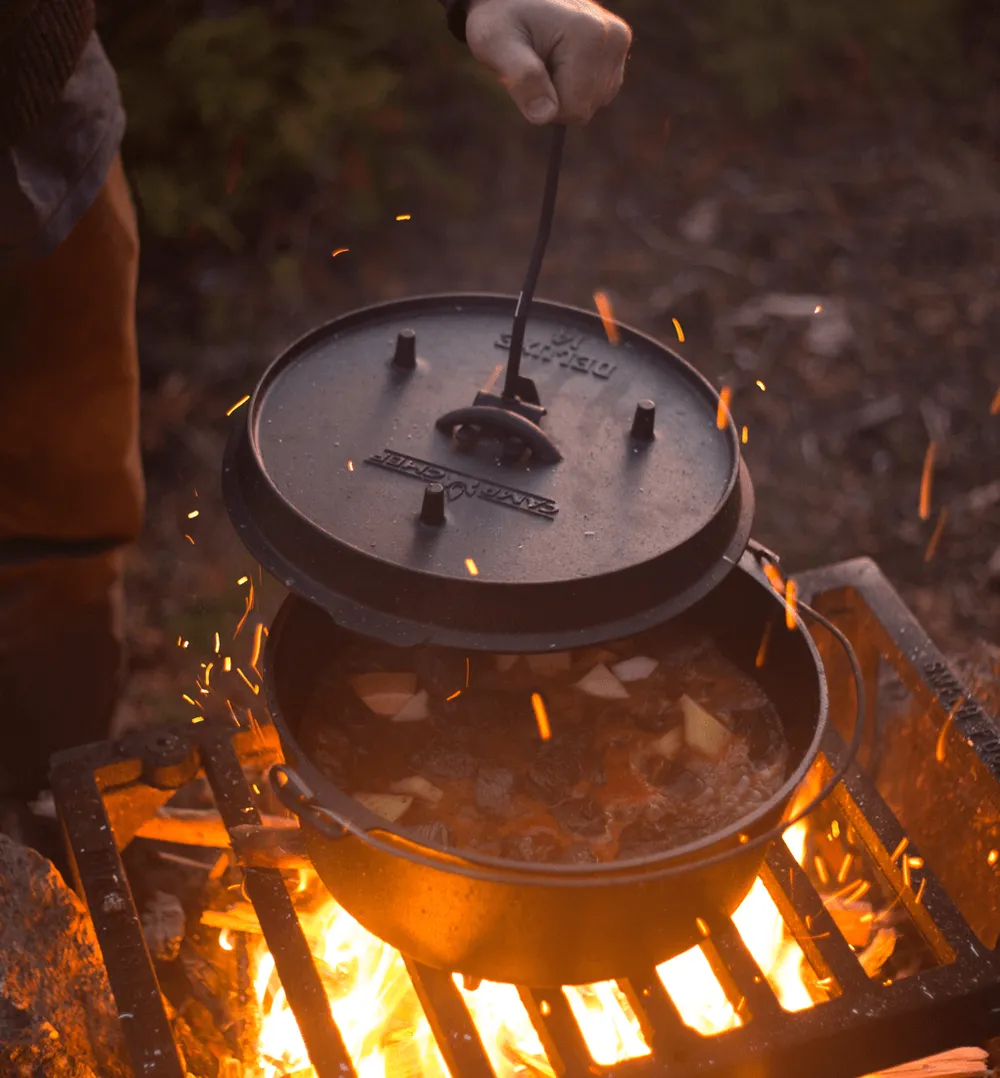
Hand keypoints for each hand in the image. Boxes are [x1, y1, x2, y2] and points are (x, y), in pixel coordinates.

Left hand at [465, 0, 631, 125]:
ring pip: (592, 104)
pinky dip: (576, 87)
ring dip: (564, 93)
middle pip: (584, 110)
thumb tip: (545, 115)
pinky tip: (561, 61)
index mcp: (589, 34)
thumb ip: (521, 78)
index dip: (543, 102)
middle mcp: (613, 37)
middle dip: (554, 99)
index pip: (572, 108)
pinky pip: (597, 95)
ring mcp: (619, 43)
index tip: (527, 69)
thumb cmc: (502, 20)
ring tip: (547, 59)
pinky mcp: (618, 50)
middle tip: (536, 64)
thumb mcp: (496, 44)